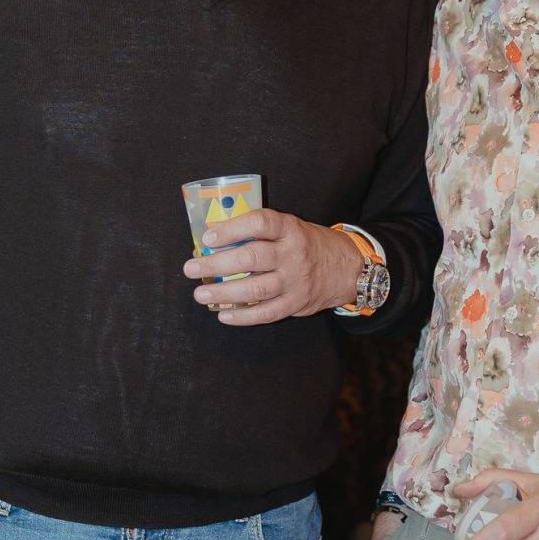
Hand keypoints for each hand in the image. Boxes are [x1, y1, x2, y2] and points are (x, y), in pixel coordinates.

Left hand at [182, 209, 361, 325]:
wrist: (347, 268)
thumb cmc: (308, 245)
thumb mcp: (290, 228)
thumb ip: (259, 232)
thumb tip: (214, 238)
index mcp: (290, 229)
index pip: (260, 223)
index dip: (232, 228)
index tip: (208, 236)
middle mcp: (293, 254)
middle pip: (252, 258)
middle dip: (217, 264)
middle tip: (191, 268)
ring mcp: (296, 281)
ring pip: (256, 289)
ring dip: (224, 293)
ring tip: (201, 294)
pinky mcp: (297, 303)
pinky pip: (267, 313)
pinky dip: (243, 316)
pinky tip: (224, 315)